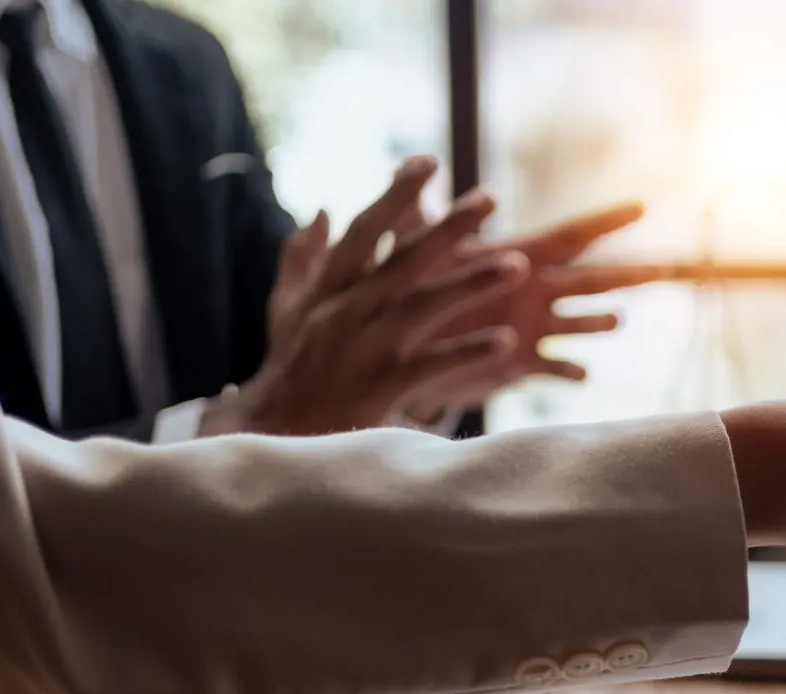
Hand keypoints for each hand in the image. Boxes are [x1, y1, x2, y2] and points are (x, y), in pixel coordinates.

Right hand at [207, 159, 529, 435]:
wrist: (269, 438)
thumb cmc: (287, 371)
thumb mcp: (286, 311)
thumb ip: (301, 260)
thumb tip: (321, 211)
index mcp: (326, 292)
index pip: (362, 232)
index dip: (394, 195)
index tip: (427, 162)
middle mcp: (343, 315)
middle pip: (401, 262)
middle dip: (447, 229)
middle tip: (489, 199)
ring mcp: (360, 352)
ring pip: (420, 308)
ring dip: (469, 285)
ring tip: (516, 266)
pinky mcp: (377, 391)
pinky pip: (430, 368)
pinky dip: (466, 353)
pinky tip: (507, 341)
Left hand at [391, 203, 661, 419]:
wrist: (400, 344)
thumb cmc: (408, 286)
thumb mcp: (414, 247)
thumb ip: (417, 213)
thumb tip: (411, 166)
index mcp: (520, 257)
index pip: (572, 235)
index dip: (606, 220)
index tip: (643, 205)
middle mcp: (536, 290)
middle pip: (595, 279)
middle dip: (633, 273)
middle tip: (673, 268)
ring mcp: (535, 326)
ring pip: (582, 322)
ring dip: (599, 321)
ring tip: (616, 320)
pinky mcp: (523, 363)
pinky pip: (558, 367)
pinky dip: (571, 370)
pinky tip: (582, 375)